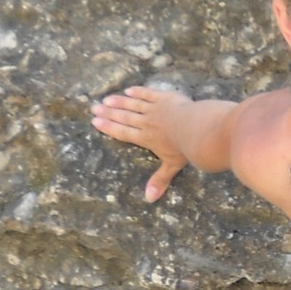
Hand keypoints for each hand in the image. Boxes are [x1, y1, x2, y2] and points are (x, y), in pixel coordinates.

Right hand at [90, 85, 191, 202]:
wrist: (196, 129)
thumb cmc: (185, 149)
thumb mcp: (171, 166)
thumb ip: (159, 180)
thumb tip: (149, 199)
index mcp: (146, 138)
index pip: (123, 132)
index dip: (108, 127)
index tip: (95, 122)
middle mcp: (146, 122)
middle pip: (124, 117)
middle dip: (108, 113)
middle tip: (94, 108)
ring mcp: (155, 109)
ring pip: (133, 104)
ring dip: (119, 101)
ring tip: (106, 99)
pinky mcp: (164, 98)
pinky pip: (148, 93)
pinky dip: (138, 92)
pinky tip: (129, 90)